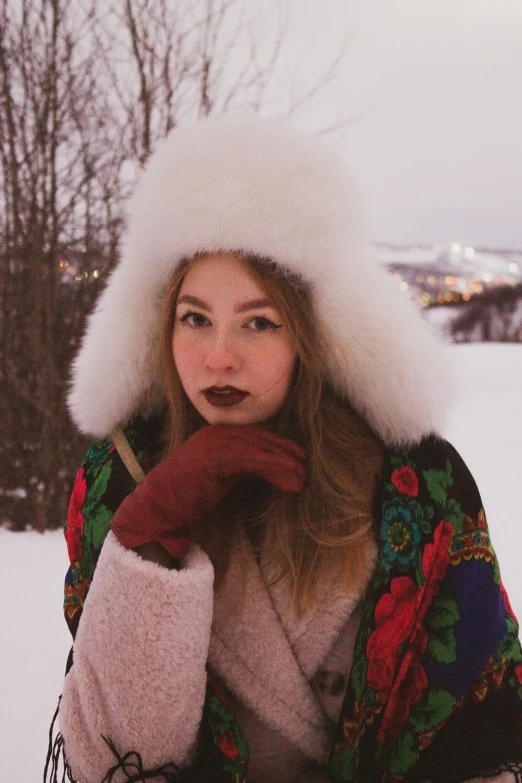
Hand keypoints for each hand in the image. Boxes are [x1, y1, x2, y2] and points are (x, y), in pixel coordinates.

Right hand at [111, 425, 306, 559]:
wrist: (156, 507)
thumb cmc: (184, 496)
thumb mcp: (220, 477)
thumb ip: (241, 468)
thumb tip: (269, 469)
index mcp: (215, 435)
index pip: (254, 436)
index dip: (278, 446)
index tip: (298, 458)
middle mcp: (215, 434)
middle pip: (261, 439)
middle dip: (285, 453)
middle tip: (305, 468)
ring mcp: (214, 443)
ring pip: (259, 448)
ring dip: (284, 463)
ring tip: (301, 479)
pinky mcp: (214, 457)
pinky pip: (252, 459)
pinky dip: (274, 467)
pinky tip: (289, 479)